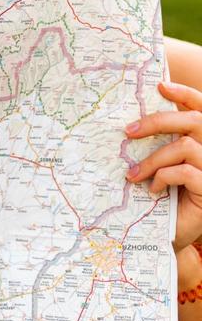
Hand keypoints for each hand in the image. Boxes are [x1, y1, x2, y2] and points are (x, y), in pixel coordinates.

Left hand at [124, 81, 201, 286]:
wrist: (173, 235)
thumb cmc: (165, 198)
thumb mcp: (161, 166)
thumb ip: (158, 143)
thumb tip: (130, 121)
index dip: (185, 94)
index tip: (159, 85)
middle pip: (194, 121)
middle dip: (157, 121)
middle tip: (127, 132)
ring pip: (185, 147)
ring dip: (153, 159)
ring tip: (132, 175)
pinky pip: (187, 172)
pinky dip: (164, 177)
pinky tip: (152, 190)